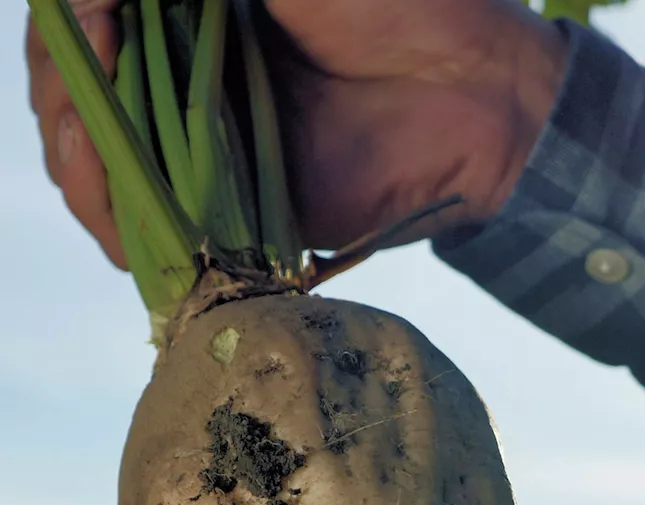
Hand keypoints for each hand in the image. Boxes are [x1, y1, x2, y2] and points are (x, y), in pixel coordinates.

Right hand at [26, 0, 568, 267]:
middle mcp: (188, 92)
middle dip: (66, 100)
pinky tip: (121, 201)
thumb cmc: (392, 3)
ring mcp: (213, 160)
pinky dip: (126, 225)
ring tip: (93, 144)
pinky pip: (163, 238)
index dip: (65, 39)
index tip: (95, 20)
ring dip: (82, 161)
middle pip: (81, 108)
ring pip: (106, 174)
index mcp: (188, 23)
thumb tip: (88, 2)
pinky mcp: (244, 221)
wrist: (475, 91)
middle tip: (91, 80)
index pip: (81, 39)